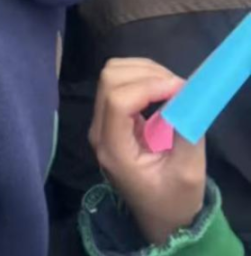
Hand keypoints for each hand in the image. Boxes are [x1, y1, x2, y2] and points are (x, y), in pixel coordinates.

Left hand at [89, 58, 205, 245]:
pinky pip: (117, 83)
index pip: (117, 101)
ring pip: (110, 75)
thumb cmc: (172, 201)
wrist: (158, 216)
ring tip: (172, 86)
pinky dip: (140, 76)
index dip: (147, 86)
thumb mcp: (187, 175)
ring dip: (142, 71)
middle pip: (109, 80)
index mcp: (114, 149)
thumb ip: (186, 136)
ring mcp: (101, 122)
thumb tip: (186, 99)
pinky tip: (161, 89)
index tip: (179, 88)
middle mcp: (99, 131)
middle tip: (179, 86)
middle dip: (145, 73)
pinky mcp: (109, 117)